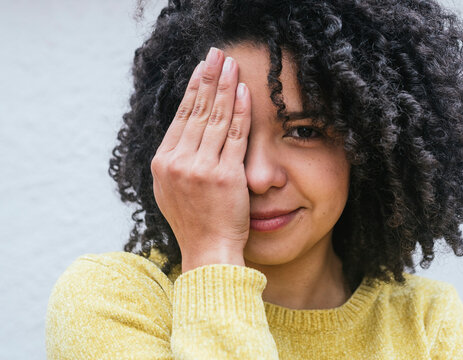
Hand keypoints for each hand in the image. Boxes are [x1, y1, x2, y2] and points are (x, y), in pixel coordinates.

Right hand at [151, 47, 250, 271]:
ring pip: (215, 119)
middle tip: (216, 55)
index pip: (181, 117)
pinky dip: (239, 112)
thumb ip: (176, 161)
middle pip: (196, 111)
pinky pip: (234, 136)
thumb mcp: (172, 190)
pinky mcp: (225, 175)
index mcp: (163, 164)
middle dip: (208, 78)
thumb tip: (185, 132)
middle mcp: (178, 163)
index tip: (201, 69)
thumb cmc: (195, 222)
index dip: (192, 90)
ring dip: (224, 87)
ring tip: (230, 65)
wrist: (209, 251)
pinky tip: (243, 92)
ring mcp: (200, 168)